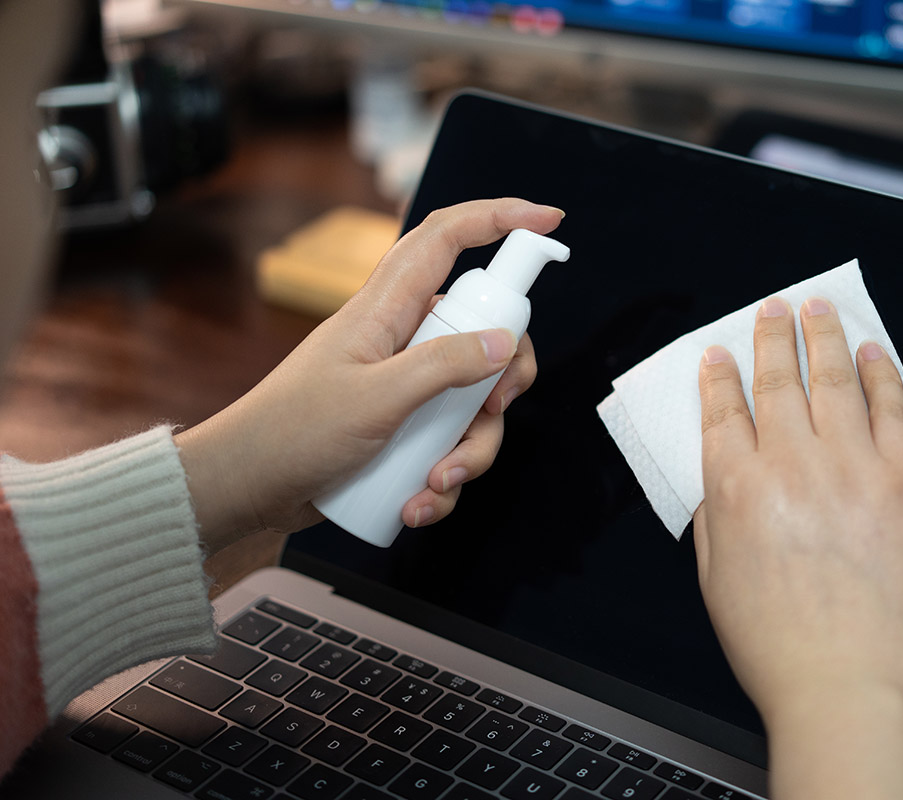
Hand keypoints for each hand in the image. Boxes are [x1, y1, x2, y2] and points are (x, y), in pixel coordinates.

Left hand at [176, 198, 563, 551]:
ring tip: (436, 483)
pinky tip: (418, 503)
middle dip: (504, 378)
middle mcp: (403, 339)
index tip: (549, 221)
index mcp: (387, 309)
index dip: (499, 218)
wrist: (246, 489)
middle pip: (485, 330)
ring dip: (470, 450)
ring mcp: (406, 384)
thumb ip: (443, 366)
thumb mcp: (375, 399)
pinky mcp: (405, 426)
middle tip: (496, 408)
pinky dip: (445, 477)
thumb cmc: (292, 433)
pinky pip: (450, 442)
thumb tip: (505, 343)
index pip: (447, 239)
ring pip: (474, 400)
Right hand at [694, 296, 902, 798]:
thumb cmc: (779, 644)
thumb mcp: (714, 577)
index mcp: (736, 487)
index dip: (720, 374)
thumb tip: (722, 473)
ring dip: (823, 336)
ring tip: (818, 308)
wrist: (850, 682)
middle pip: (778, 378)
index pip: (723, 408)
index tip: (719, 354)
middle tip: (773, 310)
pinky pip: (894, 409)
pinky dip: (882, 374)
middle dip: (771, 336)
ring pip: (835, 378)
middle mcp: (792, 463)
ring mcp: (854, 466)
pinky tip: (874, 354)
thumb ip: (713, 513)